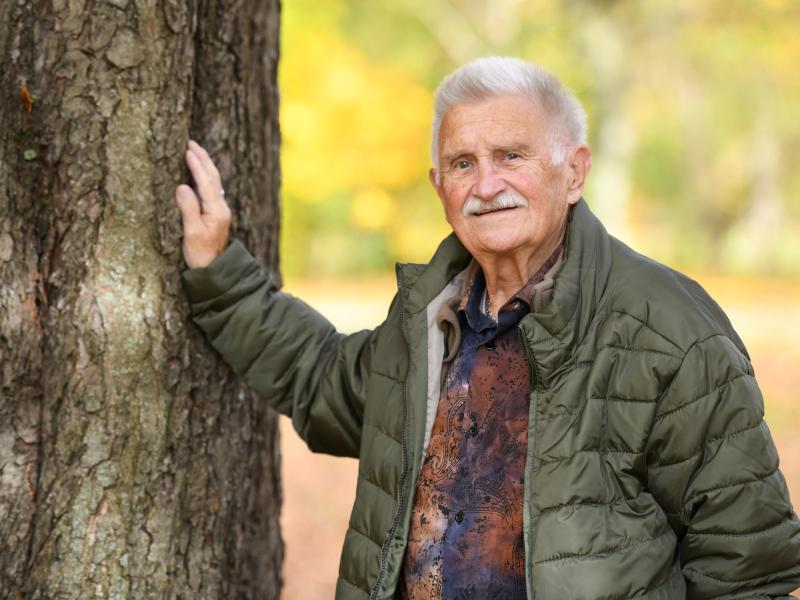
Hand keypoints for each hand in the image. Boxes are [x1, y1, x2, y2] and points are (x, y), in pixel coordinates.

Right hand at [175, 140, 230, 268]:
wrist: (214, 270)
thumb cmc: (201, 254)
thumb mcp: (191, 233)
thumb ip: (188, 209)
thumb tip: (182, 186)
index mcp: (216, 211)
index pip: (206, 182)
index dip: (197, 165)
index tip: (188, 150)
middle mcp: (221, 208)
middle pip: (214, 178)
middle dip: (203, 159)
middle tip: (192, 143)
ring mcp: (220, 211)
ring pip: (214, 183)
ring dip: (205, 166)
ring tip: (195, 152)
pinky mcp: (216, 215)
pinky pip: (211, 190)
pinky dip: (205, 177)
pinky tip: (200, 174)